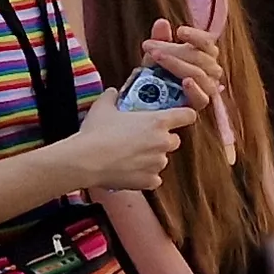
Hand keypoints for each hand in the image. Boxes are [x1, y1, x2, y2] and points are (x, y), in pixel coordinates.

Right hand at [66, 93, 194, 190]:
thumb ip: (112, 96)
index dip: (184, 116)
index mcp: (158, 121)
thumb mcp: (102, 107)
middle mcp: (163, 142)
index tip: (179, 117)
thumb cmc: (96, 133)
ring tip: (130, 157)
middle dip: (162, 140)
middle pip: (174, 140)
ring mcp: (158, 163)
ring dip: (152, 158)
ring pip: (162, 160)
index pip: (188, 115)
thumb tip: (113, 93)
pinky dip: (145, 176)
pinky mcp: (149, 180)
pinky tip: (129, 171)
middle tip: (143, 139)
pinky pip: (153, 178)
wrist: (85, 161)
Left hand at [135, 20, 226, 110]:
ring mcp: (208, 87)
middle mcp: (211, 70)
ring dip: (177, 64)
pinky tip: (185, 81)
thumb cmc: (159, 74)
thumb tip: (161, 22)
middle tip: (151, 47)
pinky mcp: (201, 103)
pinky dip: (194, 89)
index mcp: (205, 55)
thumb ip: (161, 39)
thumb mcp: (157, 54)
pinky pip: (202, 96)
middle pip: (200, 57)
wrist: (152, 100)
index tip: (179, 31)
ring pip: (199, 74)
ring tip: (157, 58)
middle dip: (174, 51)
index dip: (196, 36)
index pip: (207, 42)